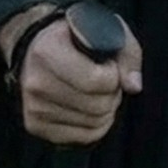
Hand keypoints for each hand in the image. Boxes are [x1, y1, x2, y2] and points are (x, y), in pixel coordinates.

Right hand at [0, 2, 142, 144]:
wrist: (35, 48)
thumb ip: (126, 54)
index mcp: (47, 51)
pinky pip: (83, 137)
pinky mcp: (35, 125)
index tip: (109, 65)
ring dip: (106, 110)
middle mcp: (35, 82)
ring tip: (98, 93)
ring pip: (93, 123)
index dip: (114, 75)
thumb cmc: (75, 38)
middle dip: (112, 94)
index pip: (95, 81)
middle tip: (107, 81)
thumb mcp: (104, 30)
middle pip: (97, 106)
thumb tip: (133, 86)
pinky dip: (97, 126)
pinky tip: (92, 108)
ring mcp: (33, 107)